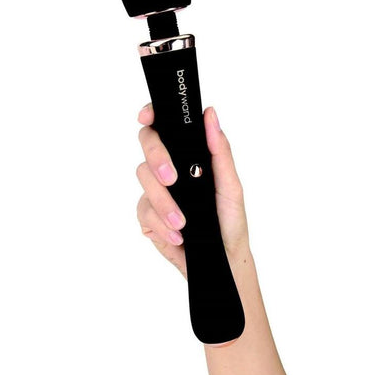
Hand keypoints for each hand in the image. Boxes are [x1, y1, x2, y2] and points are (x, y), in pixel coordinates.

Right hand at [136, 103, 249, 278]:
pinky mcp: (148, 216)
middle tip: (171, 179)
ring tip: (181, 222)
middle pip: (148, 146)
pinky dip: (160, 224)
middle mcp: (171, 169)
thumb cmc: (230, 221)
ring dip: (163, 202)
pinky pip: (143, 211)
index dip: (152, 115)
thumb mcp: (230, 185)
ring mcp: (157, 192)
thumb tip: (210, 115)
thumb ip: (219, 150)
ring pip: (144, 180)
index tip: (148, 117)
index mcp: (190, 157)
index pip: (166, 128)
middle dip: (157, 158)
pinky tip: (177, 235)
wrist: (221, 259)